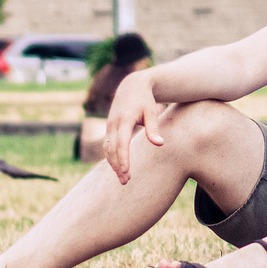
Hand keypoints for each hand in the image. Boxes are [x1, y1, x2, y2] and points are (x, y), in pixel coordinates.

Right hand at [103, 68, 168, 182]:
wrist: (131, 86)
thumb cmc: (145, 100)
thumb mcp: (152, 112)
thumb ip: (153, 129)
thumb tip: (159, 144)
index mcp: (124, 119)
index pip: (121, 143)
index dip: (122, 158)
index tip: (126, 172)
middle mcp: (113, 123)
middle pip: (112, 149)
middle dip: (117, 166)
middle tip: (125, 181)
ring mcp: (109, 125)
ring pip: (107, 148)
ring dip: (113, 164)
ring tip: (123, 178)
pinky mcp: (109, 127)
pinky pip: (107, 145)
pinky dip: (110, 157)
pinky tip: (117, 167)